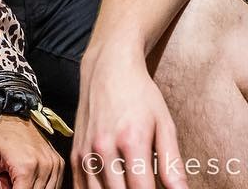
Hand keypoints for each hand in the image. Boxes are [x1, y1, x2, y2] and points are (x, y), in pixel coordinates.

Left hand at [0, 115, 62, 188]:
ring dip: (30, 188)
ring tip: (15, 177)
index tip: (1, 184)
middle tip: (6, 178)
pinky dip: (40, 187)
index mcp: (27, 166)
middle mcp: (46, 166)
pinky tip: (27, 179)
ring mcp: (54, 163)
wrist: (9, 109)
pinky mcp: (58, 162)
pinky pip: (53, 185)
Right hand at [73, 47, 187, 188]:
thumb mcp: (164, 123)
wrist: (108, 69)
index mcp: (131, 141)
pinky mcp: (75, 155)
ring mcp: (86, 153)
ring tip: (130, 185)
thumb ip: (173, 163)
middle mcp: (104, 149)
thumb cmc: (141, 96)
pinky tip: (112, 186)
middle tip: (146, 187)